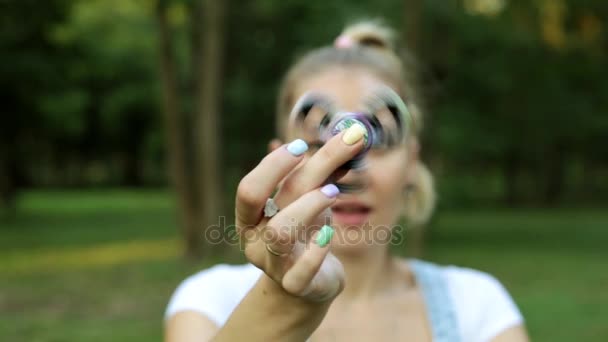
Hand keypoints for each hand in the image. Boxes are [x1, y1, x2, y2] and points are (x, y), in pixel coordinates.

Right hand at [235, 126, 366, 301]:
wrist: (309, 284)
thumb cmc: (306, 233)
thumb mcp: (310, 200)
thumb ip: (325, 172)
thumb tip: (352, 135)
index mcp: (249, 217)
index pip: (249, 188)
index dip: (274, 165)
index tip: (303, 146)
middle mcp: (254, 240)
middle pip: (273, 199)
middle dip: (311, 168)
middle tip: (345, 147)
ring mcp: (272, 265)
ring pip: (281, 232)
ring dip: (310, 205)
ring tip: (333, 192)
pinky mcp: (296, 285)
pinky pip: (303, 269)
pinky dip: (319, 248)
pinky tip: (330, 232)